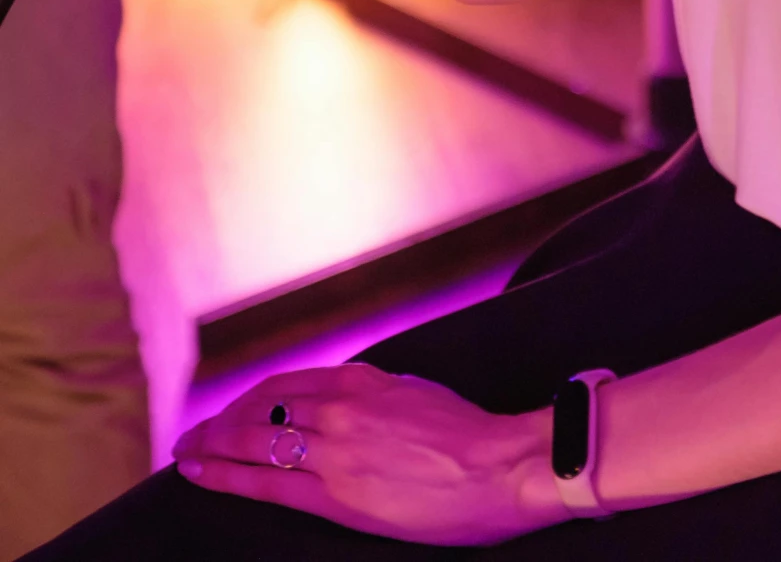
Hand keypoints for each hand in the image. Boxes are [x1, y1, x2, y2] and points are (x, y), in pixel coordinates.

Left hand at [173, 361, 569, 542]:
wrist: (501, 467)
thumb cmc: (471, 436)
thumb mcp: (416, 393)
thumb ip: (374, 397)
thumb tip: (346, 405)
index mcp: (363, 380)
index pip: (286, 385)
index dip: (248, 400)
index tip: (227, 410)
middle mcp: (340, 406)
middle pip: (260, 409)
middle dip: (219, 422)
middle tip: (190, 436)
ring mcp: (335, 449)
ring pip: (253, 440)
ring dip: (211, 446)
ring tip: (185, 456)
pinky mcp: (337, 494)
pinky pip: (265, 482)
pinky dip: (225, 474)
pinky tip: (200, 473)